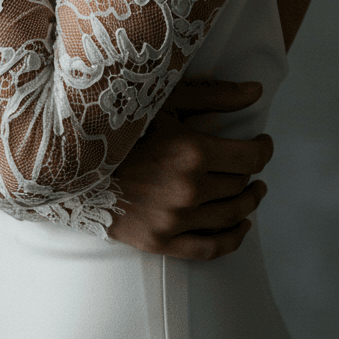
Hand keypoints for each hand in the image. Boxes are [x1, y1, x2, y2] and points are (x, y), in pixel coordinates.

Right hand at [108, 79, 273, 259]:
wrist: (74, 162)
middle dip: (250, 172)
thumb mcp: (166, 100)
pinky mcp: (161, 242)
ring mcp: (175, 220)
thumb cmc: (122, 124)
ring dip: (249, 202)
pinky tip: (242, 225)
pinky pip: (211, 248)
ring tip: (253, 191)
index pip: (250, 157)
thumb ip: (214, 95)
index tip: (262, 142)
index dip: (263, 148)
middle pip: (240, 184)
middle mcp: (188, 189)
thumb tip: (257, 91)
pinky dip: (234, 238)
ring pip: (232, 215)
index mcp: (192, 151)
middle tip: (249, 164)